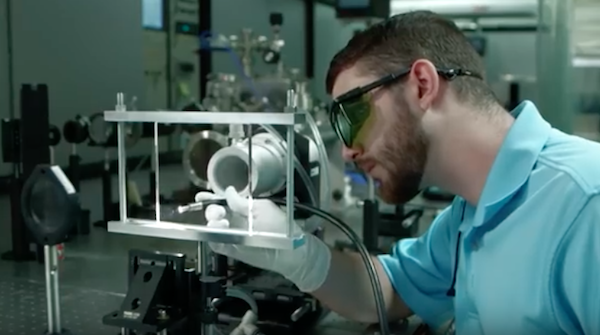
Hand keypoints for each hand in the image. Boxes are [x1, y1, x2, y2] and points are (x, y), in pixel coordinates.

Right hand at [195, 186, 330, 291]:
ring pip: (212, 228)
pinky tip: (220, 231)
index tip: (201, 195)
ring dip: (211, 223)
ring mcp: (232, 236)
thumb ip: (242, 202)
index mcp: (243, 209)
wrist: (290, 250)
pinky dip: (213, 237)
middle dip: (211, 209)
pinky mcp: (232, 250)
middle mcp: (235, 221)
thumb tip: (228, 191)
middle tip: (218, 211)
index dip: (211, 198)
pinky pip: (216, 244)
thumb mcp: (262, 208)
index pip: (223, 201)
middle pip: (214, 213)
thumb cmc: (281, 226)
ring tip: (221, 221)